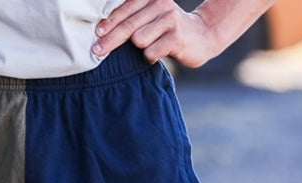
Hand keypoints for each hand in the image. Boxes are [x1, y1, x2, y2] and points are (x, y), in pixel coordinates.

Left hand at [92, 0, 218, 67]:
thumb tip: (102, 32)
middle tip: (97, 51)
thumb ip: (132, 18)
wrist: (204, 35)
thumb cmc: (169, 28)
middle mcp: (161, 4)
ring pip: (138, 40)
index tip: (97, 34)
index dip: (109, 23)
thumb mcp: (152, 16)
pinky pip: (150, 52)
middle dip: (110, 40)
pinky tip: (159, 54)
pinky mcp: (177, 38)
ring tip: (151, 47)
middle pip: (128, 26)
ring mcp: (170, 20)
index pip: (125, 10)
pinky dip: (150, 57)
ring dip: (139, 49)